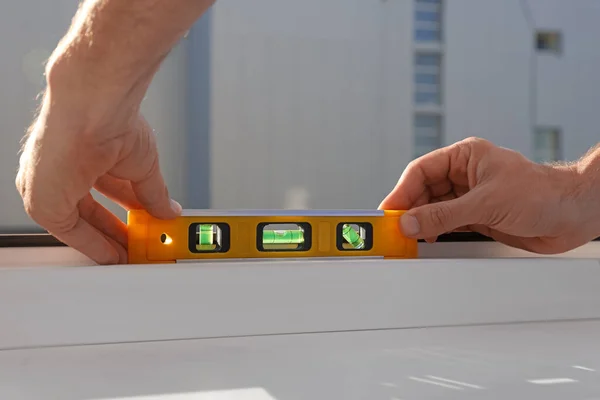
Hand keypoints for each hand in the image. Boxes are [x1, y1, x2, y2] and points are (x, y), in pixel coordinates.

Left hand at [16, 78, 180, 264]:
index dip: (122, 215)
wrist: (97, 108)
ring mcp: (48, 185)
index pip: (101, 194)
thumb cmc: (111, 117)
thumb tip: (167, 209)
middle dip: (116, 234)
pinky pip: (70, 233)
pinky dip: (95, 246)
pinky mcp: (43, 201)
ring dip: (108, 242)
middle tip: (137, 248)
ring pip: (79, 225)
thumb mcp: (143, 165)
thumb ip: (153, 193)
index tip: (139, 231)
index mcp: (79, 155)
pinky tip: (115, 255)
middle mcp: (58, 171)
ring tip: (132, 255)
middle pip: (89, 213)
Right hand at [379, 137, 596, 253]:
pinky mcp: (478, 217)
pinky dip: (435, 232)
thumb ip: (444, 215)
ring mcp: (471, 197)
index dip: (402, 191)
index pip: (422, 171)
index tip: (389, 210)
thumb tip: (411, 222)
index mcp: (465, 157)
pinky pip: (447, 223)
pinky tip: (426, 239)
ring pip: (434, 208)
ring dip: (421, 222)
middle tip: (394, 227)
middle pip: (424, 191)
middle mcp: (465, 175)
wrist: (574, 214)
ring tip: (407, 236)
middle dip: (409, 208)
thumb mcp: (486, 203)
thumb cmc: (541, 193)